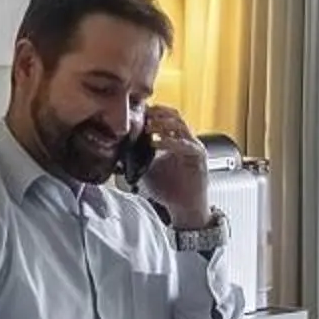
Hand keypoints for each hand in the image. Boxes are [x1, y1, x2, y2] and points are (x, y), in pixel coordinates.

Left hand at [137, 104, 212, 227]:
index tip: (137, 112)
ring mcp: (193, 147)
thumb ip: (138, 156)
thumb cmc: (169, 188)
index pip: (166, 118)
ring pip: (180, 126)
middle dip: (158, 113)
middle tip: (143, 114)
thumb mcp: (147, 168)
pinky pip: (185, 145)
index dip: (153, 112)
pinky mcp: (198, 157)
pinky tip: (156, 143)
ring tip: (148, 126)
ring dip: (163, 124)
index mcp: (175, 140)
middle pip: (174, 116)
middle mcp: (186, 140)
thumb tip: (119, 148)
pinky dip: (169, 142)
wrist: (183, 207)